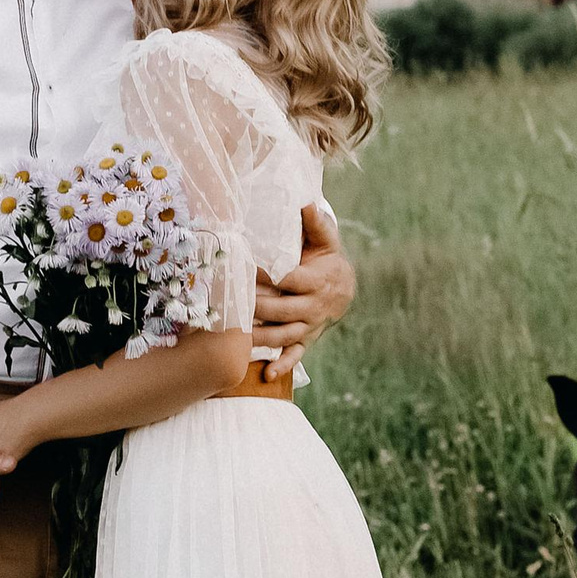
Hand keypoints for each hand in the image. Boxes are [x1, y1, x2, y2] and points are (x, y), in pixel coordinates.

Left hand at [253, 210, 356, 379]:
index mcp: (317, 281)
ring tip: (237, 338)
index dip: (269, 276)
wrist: (345, 287)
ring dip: (262, 337)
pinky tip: (267, 374)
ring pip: (284, 335)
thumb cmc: (326, 259)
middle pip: (283, 310)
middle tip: (231, 302)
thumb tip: (306, 202)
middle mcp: (314, 307)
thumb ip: (316, 224)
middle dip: (256, 307)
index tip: (246, 269)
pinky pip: (296, 355)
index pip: (291, 280)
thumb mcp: (325, 240)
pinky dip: (284, 366)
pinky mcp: (306, 340)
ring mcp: (310, 326)